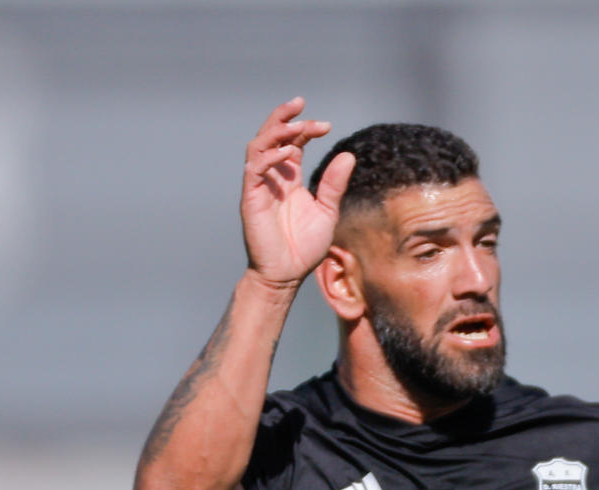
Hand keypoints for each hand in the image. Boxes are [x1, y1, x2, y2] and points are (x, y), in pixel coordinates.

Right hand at [241, 98, 354, 289]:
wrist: (286, 274)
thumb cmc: (304, 247)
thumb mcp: (327, 211)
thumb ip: (334, 184)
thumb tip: (347, 155)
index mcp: (289, 178)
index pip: (292, 143)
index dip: (305, 129)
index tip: (325, 124)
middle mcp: (272, 177)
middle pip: (271, 136)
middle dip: (284, 118)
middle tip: (302, 105)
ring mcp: (260, 186)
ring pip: (259, 146)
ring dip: (276, 132)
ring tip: (297, 128)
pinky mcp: (251, 198)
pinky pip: (254, 169)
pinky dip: (270, 157)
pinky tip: (289, 154)